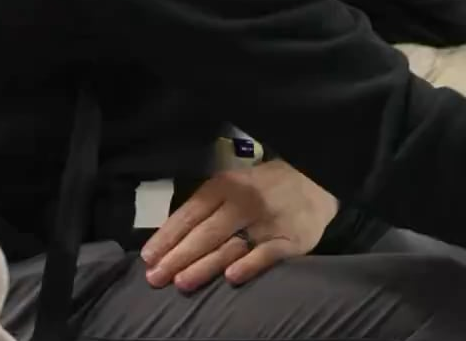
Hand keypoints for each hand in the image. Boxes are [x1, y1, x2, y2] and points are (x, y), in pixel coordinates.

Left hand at [140, 162, 337, 291]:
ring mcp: (268, 222)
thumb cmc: (265, 188)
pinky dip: (249, 265)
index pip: (190, 213)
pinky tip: (231, 277)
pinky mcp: (290, 239)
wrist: (317, 182)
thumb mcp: (234, 185)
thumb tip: (169, 241)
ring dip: (204, 266)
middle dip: (178, 257)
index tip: (149, 258)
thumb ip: (207, 208)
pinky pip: (267, 254)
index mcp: (226, 186)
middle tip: (156, 278)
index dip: (168, 236)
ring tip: (181, 283)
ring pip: (231, 246)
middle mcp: (245, 202)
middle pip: (206, 233)